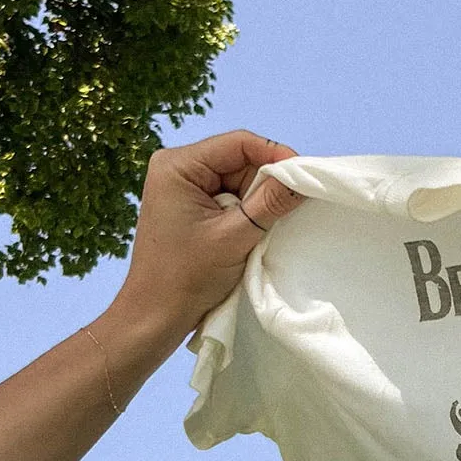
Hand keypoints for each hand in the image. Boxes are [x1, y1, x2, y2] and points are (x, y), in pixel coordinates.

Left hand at [108, 129, 306, 345]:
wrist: (156, 316)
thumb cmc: (186, 277)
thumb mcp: (234, 237)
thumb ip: (270, 203)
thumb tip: (303, 179)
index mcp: (178, 165)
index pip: (238, 144)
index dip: (275, 156)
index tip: (305, 177)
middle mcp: (178, 168)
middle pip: (239, 161)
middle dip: (266, 184)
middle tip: (289, 210)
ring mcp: (183, 189)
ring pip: (238, 182)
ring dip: (257, 203)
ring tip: (266, 228)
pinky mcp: (191, 208)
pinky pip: (229, 200)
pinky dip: (247, 215)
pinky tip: (253, 233)